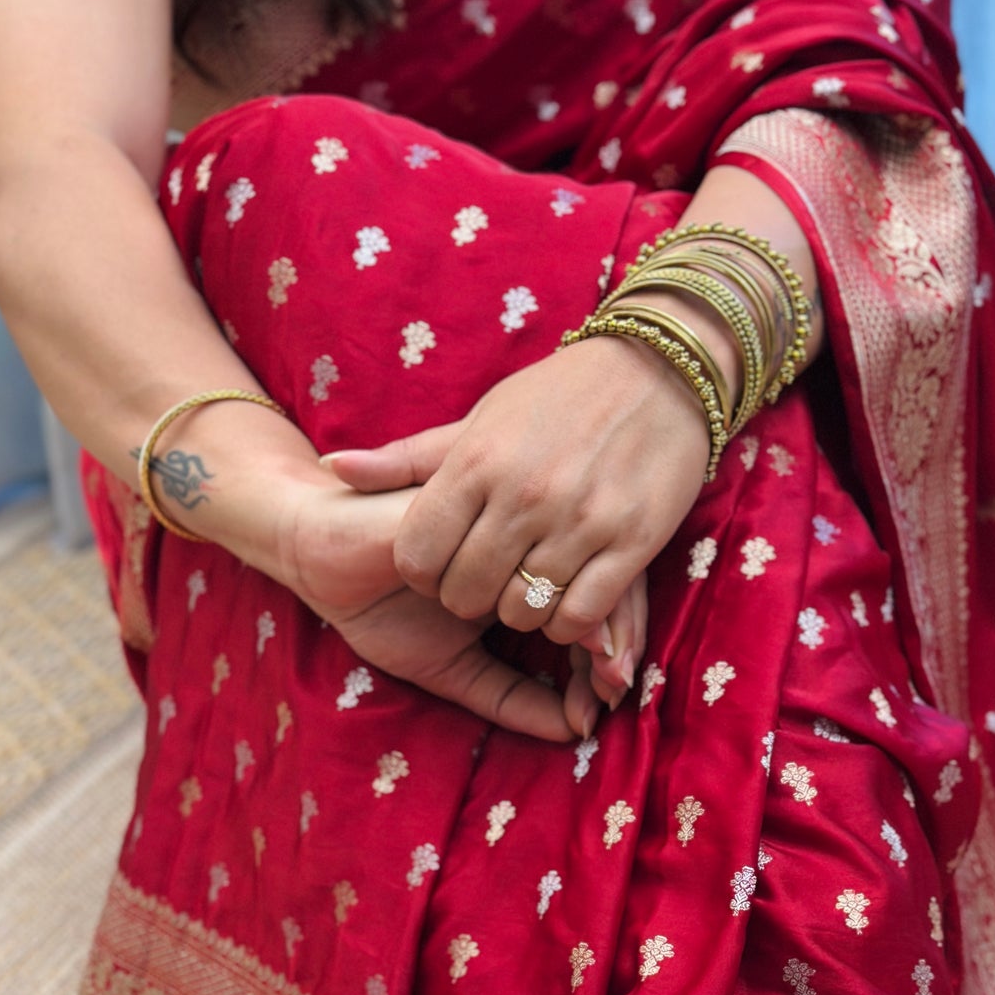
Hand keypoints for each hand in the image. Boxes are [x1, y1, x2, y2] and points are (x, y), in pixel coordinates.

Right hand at [278, 468, 609, 741]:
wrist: (318, 560)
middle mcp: (530, 538)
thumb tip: (574, 731)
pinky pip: (538, 544)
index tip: (609, 700)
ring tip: (605, 668)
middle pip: (603, 580)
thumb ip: (512, 698)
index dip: (610, 651)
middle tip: (617, 687)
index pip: (592, 604)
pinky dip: (561, 590)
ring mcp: (512, 518)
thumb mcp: (455, 668)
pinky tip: (567, 629)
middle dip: (619, 640)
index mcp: (528, 569)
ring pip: (582, 560)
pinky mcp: (489, 509)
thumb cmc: (383, 609)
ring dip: (601, 618)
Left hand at [321, 334, 708, 686]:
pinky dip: (568, 622)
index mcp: (476, 462)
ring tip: (530, 585)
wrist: (661, 372)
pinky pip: (579, 616)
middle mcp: (524, 495)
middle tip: (488, 581)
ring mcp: (579, 522)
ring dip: (521, 611)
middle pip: (467, 593)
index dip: (424, 574)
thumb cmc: (558, 397)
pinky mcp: (630, 544)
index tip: (444, 564)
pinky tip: (567, 598)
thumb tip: (332, 467)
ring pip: (523, 611)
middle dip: (469, 597)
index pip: (419, 556)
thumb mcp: (478, 419)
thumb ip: (406, 458)